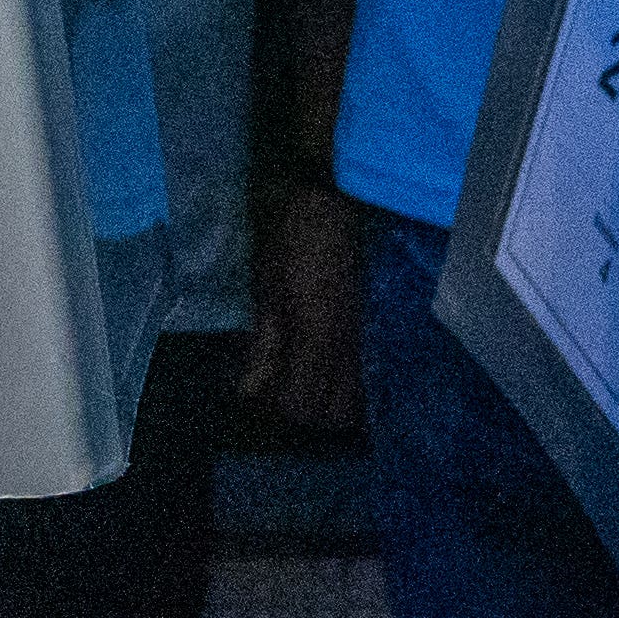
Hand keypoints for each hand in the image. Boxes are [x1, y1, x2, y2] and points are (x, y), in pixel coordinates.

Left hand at [236, 181, 369, 441]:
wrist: (333, 201)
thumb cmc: (292, 241)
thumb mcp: (267, 291)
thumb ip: (263, 345)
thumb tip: (249, 391)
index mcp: (316, 337)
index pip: (300, 404)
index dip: (275, 410)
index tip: (254, 402)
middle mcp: (346, 347)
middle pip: (335, 415)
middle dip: (305, 416)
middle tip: (278, 400)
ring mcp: (363, 339)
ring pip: (354, 401)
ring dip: (327, 405)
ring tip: (299, 391)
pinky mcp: (368, 329)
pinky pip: (361, 376)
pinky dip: (342, 386)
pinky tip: (321, 374)